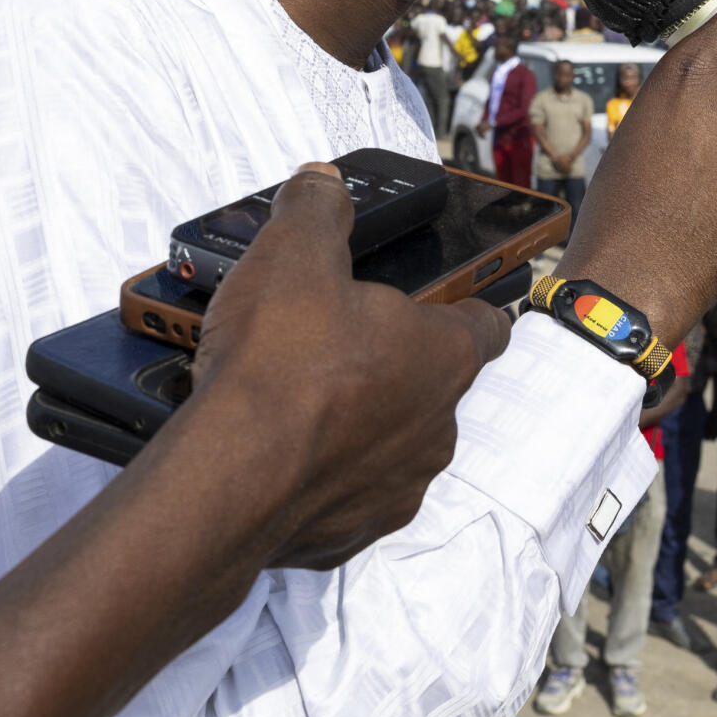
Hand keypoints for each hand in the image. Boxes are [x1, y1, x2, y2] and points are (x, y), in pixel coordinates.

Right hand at [189, 165, 510, 570]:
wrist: (230, 480)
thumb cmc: (277, 364)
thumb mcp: (293, 253)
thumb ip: (316, 209)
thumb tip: (323, 183)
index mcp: (443, 356)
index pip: (486, 324)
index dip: (466, 304)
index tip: (443, 299)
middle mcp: (437, 427)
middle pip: (429, 385)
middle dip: (388, 366)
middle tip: (329, 345)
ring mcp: (398, 487)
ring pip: (389, 444)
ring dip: (356, 424)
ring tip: (294, 402)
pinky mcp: (354, 533)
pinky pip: (346, 495)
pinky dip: (321, 476)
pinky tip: (276, 454)